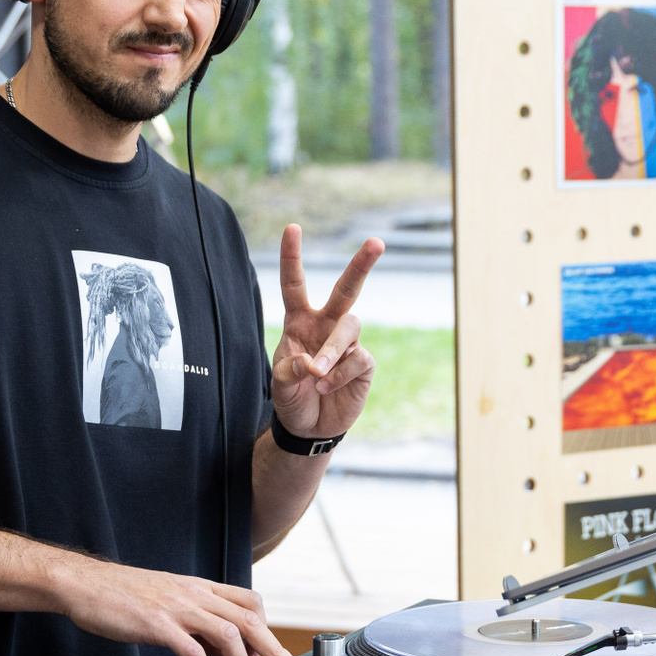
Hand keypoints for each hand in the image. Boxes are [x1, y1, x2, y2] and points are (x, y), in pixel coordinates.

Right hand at [55, 559, 302, 655]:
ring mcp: (177, 608)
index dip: (265, 627)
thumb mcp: (168, 598)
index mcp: (198, 586)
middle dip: (274, 647)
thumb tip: (218, 646)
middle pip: (249, 618)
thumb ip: (195, 617)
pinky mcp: (158, 625)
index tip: (269, 653)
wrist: (85, 583)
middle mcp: (194, 593)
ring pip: (228, 633)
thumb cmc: (122, 593)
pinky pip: (193, 651)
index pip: (248, 601)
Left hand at [270, 224, 384, 439]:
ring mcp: (347, 344)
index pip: (295, 284)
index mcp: (300, 321)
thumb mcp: (279, 385)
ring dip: (331, 350)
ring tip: (316, 374)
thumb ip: (289, 370)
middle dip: (361, 265)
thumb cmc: (291, 398)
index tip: (293, 228)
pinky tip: (326, 387)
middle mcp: (326, 325)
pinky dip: (339, 374)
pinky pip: (357, 359)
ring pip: (349, 328)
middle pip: (347, 289)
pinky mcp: (362, 364)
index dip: (293, 257)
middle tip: (377, 243)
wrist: (308, 427)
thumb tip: (313, 363)